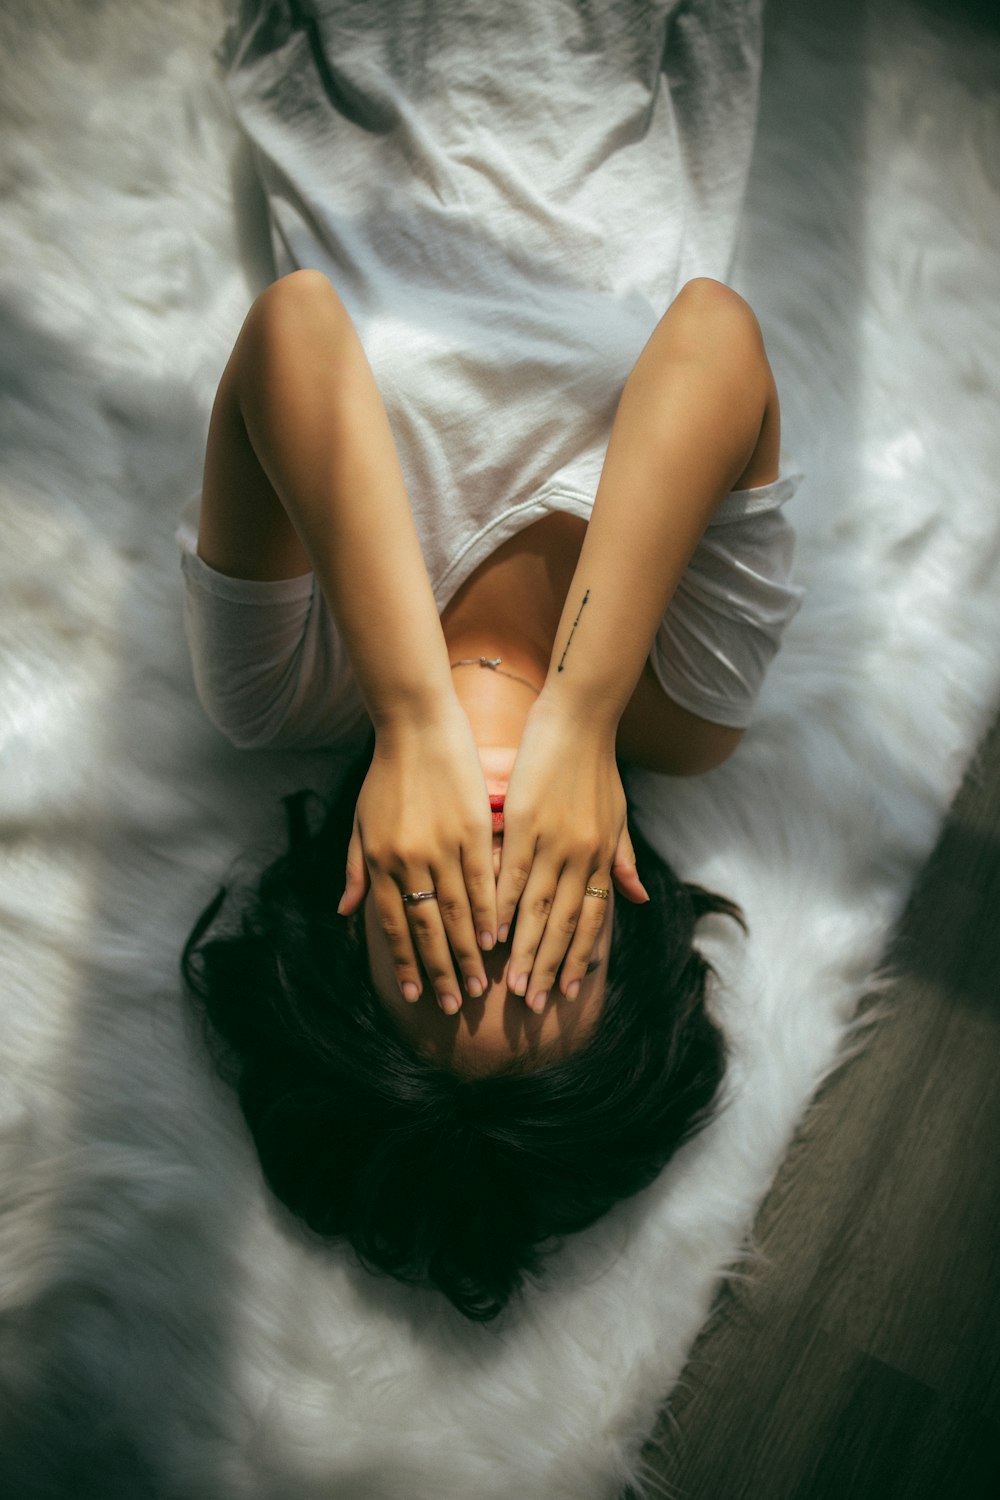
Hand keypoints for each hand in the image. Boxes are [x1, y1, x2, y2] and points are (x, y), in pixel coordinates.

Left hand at [337, 706, 495, 1011]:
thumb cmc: (386, 774)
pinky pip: (482, 879)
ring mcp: (442, 845)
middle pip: (426, 927)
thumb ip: (356, 870)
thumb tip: (347, 915)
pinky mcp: (471, 828)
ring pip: (457, 910)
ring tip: (480, 983)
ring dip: (468, 951)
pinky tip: (497, 936)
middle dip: (439, 970)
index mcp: (379, 860)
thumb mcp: (360, 823)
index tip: (413, 994)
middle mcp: (408, 859)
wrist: (416, 726)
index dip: (403, 961)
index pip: (391, 924)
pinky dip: (489, 911)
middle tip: (454, 1005)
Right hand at [496, 700, 648, 1010]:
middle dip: (548, 967)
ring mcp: (553, 841)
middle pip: (564, 924)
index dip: (578, 958)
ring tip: (509, 985)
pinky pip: (512, 874)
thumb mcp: (618, 816)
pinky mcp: (526, 823)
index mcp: (602, 857)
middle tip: (534, 1005)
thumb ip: (624, 860)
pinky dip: (501, 906)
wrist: (581, 717)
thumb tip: (638, 900)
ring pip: (537, 908)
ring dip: (523, 950)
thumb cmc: (597, 764)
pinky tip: (489, 932)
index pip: (591, 920)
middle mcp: (581, 857)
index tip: (566, 992)